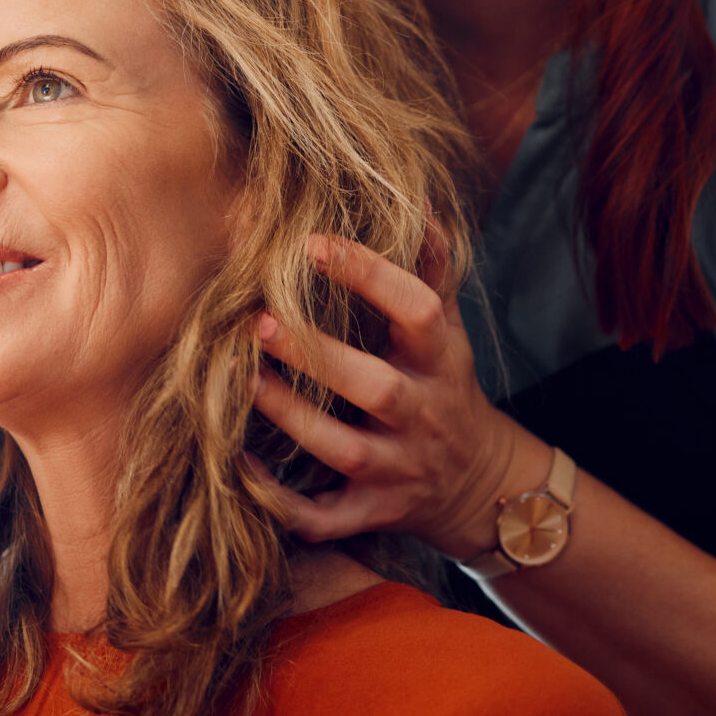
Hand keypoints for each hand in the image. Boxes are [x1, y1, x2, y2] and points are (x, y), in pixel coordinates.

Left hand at [250, 234, 544, 556]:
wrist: (480, 485)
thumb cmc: (445, 386)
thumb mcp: (447, 328)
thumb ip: (429, 266)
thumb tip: (414, 198)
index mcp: (442, 360)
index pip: (418, 311)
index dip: (371, 275)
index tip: (313, 243)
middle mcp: (423, 416)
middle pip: (376, 388)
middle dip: (317, 356)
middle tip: (256, 319)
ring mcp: (398, 469)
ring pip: (345, 450)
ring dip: (291, 417)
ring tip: (238, 378)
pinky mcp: (373, 513)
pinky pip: (323, 517)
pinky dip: (280, 501)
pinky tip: (236, 465)